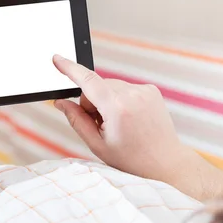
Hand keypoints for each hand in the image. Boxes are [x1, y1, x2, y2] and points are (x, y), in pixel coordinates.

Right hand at [52, 55, 189, 182]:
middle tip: (102, 126)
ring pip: (110, 86)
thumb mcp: (97, 144)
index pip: (87, 80)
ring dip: (106, 101)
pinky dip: (121, 100)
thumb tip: (61, 103)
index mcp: (117, 108)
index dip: (69, 68)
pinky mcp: (151, 90)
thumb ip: (76, 120)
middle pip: (96, 86)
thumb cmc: (131, 159)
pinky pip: (125, 88)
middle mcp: (133, 94)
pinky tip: (129, 118)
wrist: (165, 163)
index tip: (57, 59)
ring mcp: (145, 90)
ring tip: (119, 124)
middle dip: (92, 102)